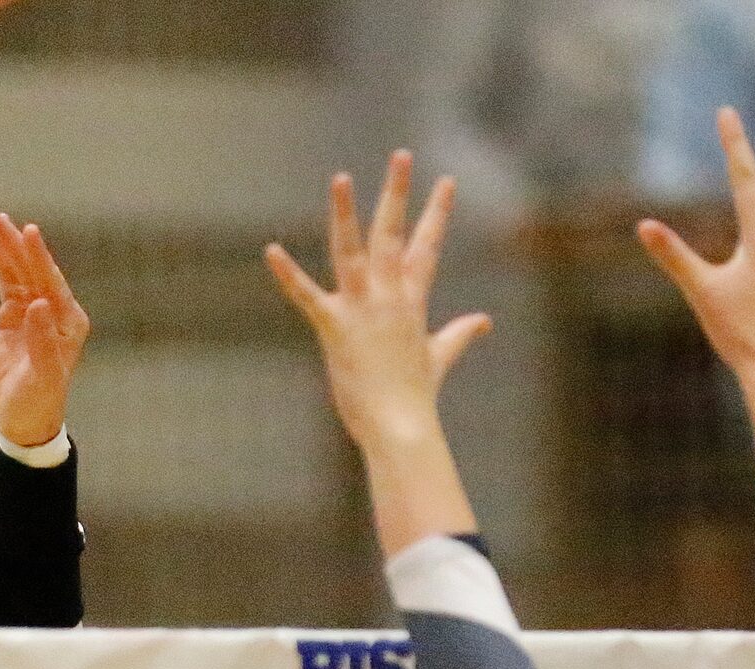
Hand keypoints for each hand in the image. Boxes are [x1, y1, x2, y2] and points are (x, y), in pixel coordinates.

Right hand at [0, 204, 90, 450]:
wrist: (24, 419)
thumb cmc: (40, 402)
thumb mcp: (43, 376)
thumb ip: (41, 341)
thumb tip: (36, 304)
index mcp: (69, 319)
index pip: (50, 280)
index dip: (37, 255)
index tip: (26, 230)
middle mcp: (54, 307)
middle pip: (29, 264)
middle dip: (8, 236)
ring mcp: (32, 305)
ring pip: (14, 264)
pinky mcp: (13, 310)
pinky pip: (3, 274)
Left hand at [266, 153, 491, 453]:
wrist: (402, 427)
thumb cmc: (416, 398)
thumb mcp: (439, 358)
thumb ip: (459, 334)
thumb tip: (484, 322)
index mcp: (411, 302)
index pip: (427, 248)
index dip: (436, 214)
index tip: (446, 181)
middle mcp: (389, 297)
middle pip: (393, 235)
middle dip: (398, 193)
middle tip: (402, 155)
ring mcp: (363, 310)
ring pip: (353, 251)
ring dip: (345, 214)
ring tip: (341, 177)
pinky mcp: (336, 328)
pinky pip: (308, 296)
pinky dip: (288, 275)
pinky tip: (271, 250)